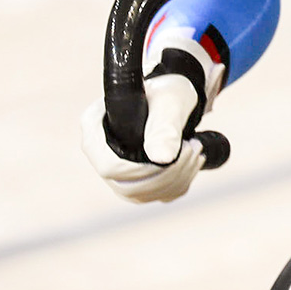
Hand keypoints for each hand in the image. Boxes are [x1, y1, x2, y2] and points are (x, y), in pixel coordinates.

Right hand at [81, 40, 222, 202]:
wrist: (175, 97)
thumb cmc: (168, 93)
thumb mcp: (170, 103)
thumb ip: (165, 127)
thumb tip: (162, 159)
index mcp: (95, 128)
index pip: (108, 166)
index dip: (142, 169)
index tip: (175, 153)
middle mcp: (99, 153)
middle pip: (127, 185)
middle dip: (168, 172)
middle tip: (193, 148)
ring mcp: (115, 171)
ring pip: (144, 194)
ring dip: (178, 176)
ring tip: (196, 148)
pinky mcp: (135, 182)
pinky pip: (157, 196)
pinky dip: (181, 182)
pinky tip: (192, 161)